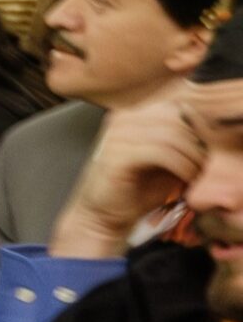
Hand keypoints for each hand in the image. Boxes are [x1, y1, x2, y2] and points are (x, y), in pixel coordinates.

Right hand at [52, 92, 199, 256]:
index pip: (178, 106)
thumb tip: (217, 127)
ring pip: (172, 134)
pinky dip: (182, 166)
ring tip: (198, 174)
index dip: (199, 127)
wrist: (103, 215)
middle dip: (199, 143)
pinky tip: (187, 179)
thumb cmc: (138, 188)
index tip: (209, 151)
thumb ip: (183, 139)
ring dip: (193, 157)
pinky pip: (161, 152)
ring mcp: (116, 135)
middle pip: (178, 118)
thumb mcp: (167, 157)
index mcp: (134, 113)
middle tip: (207, 166)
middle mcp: (122, 118)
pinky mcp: (116, 155)